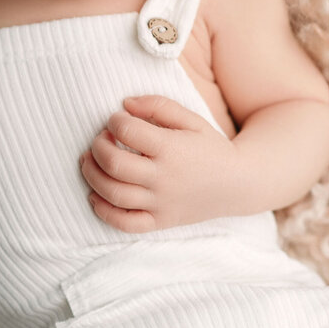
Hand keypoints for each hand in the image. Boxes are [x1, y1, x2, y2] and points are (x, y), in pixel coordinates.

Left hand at [80, 94, 241, 232]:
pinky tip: (95, 195)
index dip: (114, 121)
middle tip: (100, 139)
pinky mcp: (161, 221)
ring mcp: (161, 203)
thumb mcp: (190, 119)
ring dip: (92, 175)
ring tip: (90, 161)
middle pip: (114, 165)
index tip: (116, 120)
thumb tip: (124, 104)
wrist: (239, 184)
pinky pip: (124, 223)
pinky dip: (103, 211)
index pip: (128, 131)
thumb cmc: (210, 148)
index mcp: (172, 149)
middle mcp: (164, 178)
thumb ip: (158, 106)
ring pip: (113, 194)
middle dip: (97, 147)